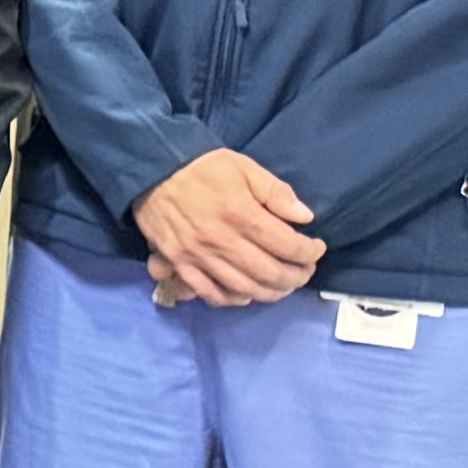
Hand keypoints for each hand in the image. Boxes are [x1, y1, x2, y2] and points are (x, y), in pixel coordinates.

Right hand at [132, 147, 321, 308]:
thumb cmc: (202, 168)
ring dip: (271, 292)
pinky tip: (247, 294)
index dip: (310, 252)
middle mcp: (222, 240)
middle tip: (305, 271)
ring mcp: (199, 256)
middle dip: (297, 276)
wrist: (151, 170)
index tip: (316, 248)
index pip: (288, 245)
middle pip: (270, 273)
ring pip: (245, 288)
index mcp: (241, 214)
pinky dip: (233, 299)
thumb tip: (305, 217)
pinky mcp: (180, 264)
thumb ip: (275, 192)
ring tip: (283, 285)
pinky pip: (210, 293)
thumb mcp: (244, 167)